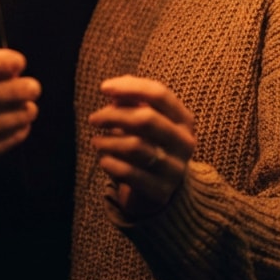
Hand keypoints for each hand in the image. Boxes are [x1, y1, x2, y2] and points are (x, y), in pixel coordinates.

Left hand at [88, 75, 196, 219]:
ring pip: (135, 147)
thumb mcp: (146, 121)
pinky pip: (129, 173)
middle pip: (146, 119)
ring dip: (108, 141)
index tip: (104, 88)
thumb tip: (114, 90)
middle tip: (94, 119)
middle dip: (114, 115)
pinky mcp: (160, 192)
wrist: (160, 190)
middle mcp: (184, 143)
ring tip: (96, 141)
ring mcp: (174, 169)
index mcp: (184, 120)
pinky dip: (110, 163)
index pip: (159, 94)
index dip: (130, 87)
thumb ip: (133, 101)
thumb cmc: (149, 145)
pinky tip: (104, 160)